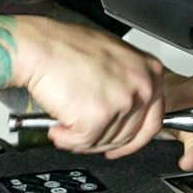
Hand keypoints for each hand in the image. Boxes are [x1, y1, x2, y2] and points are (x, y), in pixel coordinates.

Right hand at [9, 17, 167, 157]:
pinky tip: (58, 127)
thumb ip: (127, 84)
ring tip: (66, 122)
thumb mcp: (113, 57)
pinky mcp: (98, 117)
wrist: (39, 47)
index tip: (122, 146)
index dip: (135, 140)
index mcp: (150, 71)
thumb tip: (126, 111)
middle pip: (129, 135)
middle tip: (84, 136)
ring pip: (106, 141)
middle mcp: (141, 86)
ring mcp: (121, 102)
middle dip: (103, 141)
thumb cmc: (66, 47)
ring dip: (82, 139)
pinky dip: (66, 140)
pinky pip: (83, 142)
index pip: (153, 120)